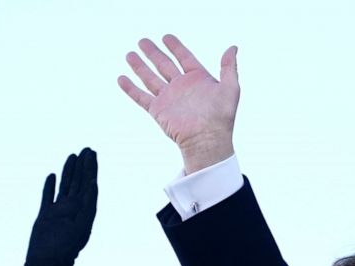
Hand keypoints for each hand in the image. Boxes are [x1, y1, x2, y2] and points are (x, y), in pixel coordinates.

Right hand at [25, 148, 97, 265]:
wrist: (48, 265)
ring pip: (65, 186)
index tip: (92, 154)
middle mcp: (73, 209)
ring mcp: (58, 212)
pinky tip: (52, 176)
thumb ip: (87, 204)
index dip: (91, 169)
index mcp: (84, 211)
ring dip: (69, 172)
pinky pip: (48, 197)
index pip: (89, 185)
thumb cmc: (64, 248)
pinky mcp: (45, 216)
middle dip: (84, 166)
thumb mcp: (80, 224)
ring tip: (72, 156)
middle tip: (87, 149)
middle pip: (79, 182)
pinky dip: (50, 186)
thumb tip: (93, 184)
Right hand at [118, 35, 239, 173]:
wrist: (207, 140)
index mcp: (198, 79)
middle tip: (143, 41)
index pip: (185, 58)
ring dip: (139, 67)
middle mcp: (181, 87)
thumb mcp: (231, 88)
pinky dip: (130, 88)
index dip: (176, 47)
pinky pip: (141, 97)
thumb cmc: (222, 117)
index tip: (166, 37)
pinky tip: (121, 78)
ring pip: (150, 78)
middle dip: (153, 53)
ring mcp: (169, 98)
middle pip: (164, 65)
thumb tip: (233, 47)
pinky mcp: (158, 110)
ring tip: (130, 54)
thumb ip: (229, 67)